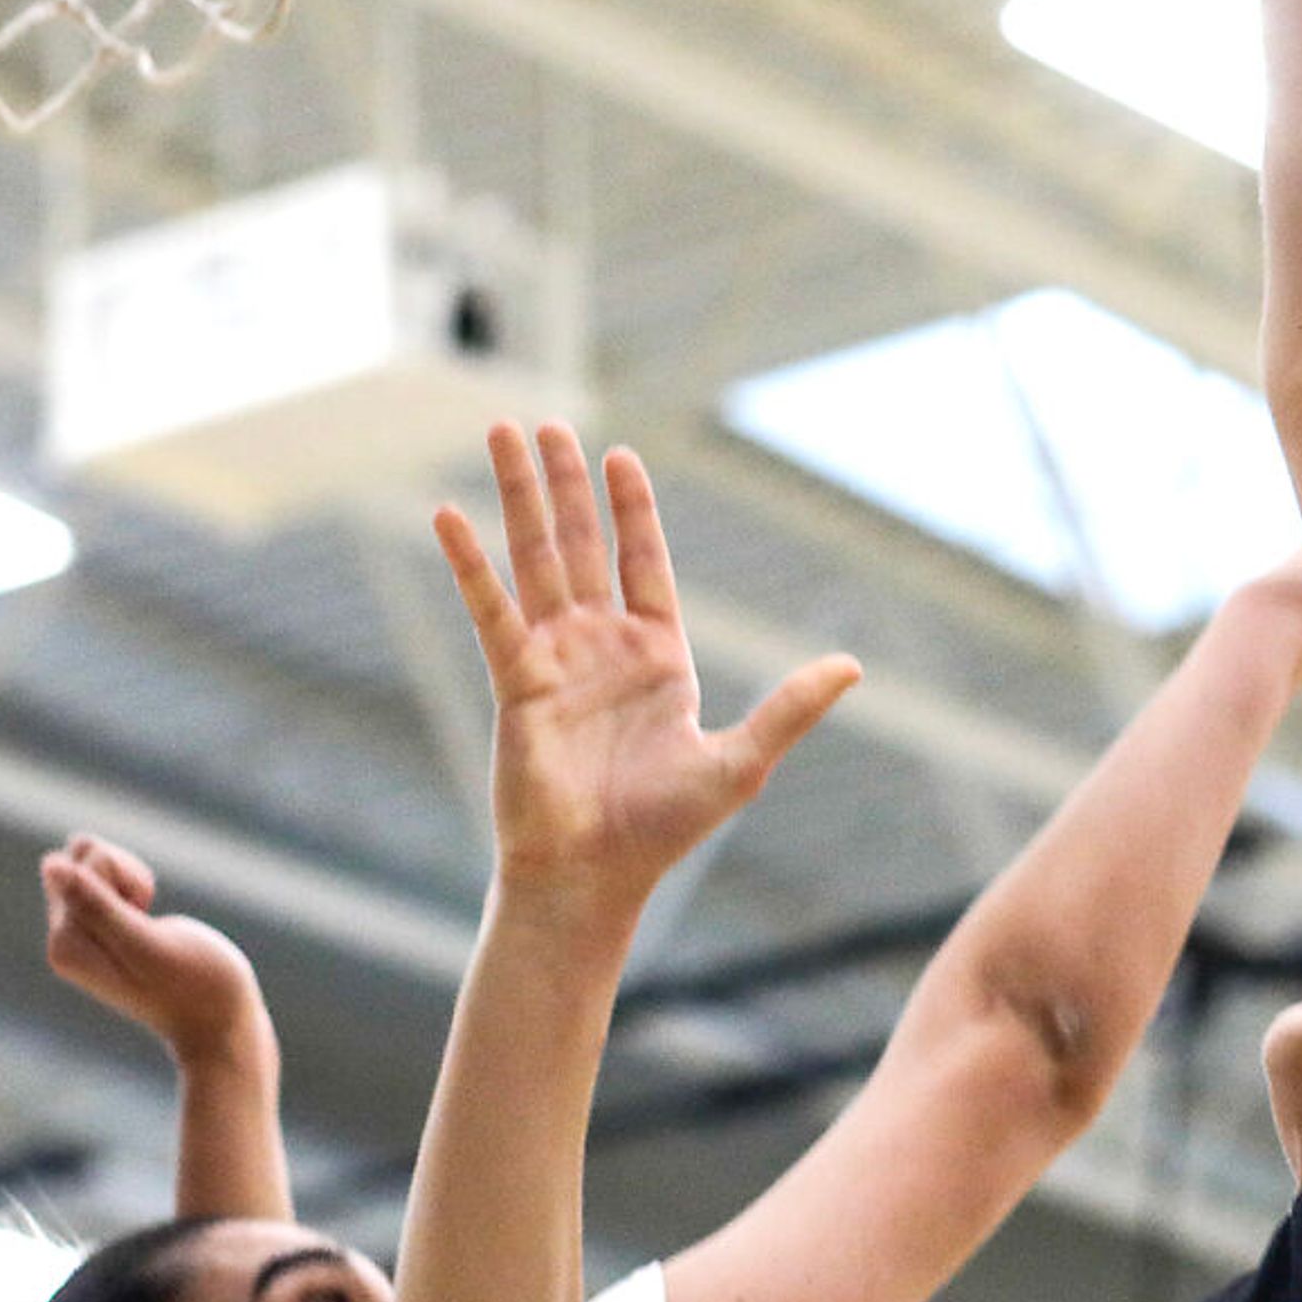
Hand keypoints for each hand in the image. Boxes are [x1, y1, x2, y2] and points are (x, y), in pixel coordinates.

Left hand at [41, 835, 267, 1066]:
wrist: (220, 1021)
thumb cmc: (196, 985)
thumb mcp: (146, 944)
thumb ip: (97, 906)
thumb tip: (51, 864)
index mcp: (65, 944)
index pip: (78, 863)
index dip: (123, 878)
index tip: (143, 916)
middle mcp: (63, 938)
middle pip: (80, 855)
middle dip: (124, 874)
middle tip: (148, 918)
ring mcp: (79, 934)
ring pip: (91, 860)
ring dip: (130, 879)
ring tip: (150, 923)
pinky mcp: (100, 927)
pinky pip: (102, 874)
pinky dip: (134, 886)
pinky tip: (148, 924)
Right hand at [437, 422, 860, 904]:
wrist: (594, 876)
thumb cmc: (663, 829)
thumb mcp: (741, 761)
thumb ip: (791, 708)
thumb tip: (853, 666)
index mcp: (657, 656)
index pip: (642, 562)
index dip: (631, 509)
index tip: (619, 455)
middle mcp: (602, 647)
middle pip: (582, 545)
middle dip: (566, 483)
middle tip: (546, 425)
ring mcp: (555, 659)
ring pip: (536, 559)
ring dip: (519, 497)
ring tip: (502, 433)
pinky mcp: (517, 681)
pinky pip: (491, 610)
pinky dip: (470, 563)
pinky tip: (448, 515)